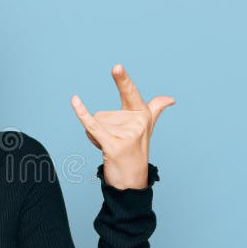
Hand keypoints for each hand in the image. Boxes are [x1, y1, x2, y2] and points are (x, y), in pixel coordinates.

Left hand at [70, 64, 174, 188]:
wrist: (132, 181)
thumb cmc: (136, 151)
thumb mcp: (146, 128)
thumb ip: (155, 109)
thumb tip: (171, 98)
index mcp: (143, 115)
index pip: (130, 93)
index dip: (123, 81)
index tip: (116, 66)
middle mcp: (137, 123)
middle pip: (103, 115)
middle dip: (101, 129)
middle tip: (115, 143)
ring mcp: (127, 135)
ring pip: (95, 123)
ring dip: (96, 137)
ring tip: (110, 148)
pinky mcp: (115, 145)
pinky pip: (93, 126)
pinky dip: (82, 114)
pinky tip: (75, 100)